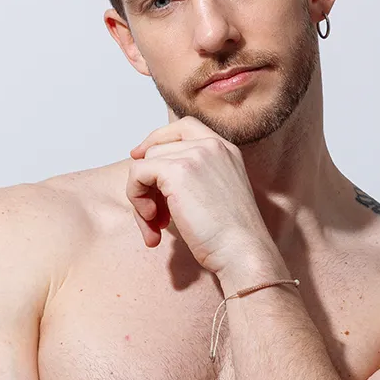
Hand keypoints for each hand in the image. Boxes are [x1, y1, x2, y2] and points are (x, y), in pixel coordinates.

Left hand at [127, 117, 276, 273]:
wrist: (242, 252)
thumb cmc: (231, 238)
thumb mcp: (216, 196)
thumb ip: (193, 179)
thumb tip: (151, 180)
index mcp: (225, 149)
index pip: (182, 128)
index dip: (156, 140)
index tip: (140, 158)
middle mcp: (211, 145)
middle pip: (158, 150)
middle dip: (149, 186)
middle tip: (156, 220)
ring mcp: (194, 155)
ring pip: (145, 163)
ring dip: (142, 198)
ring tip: (155, 227)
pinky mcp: (176, 170)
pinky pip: (137, 174)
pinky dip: (137, 198)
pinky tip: (153, 222)